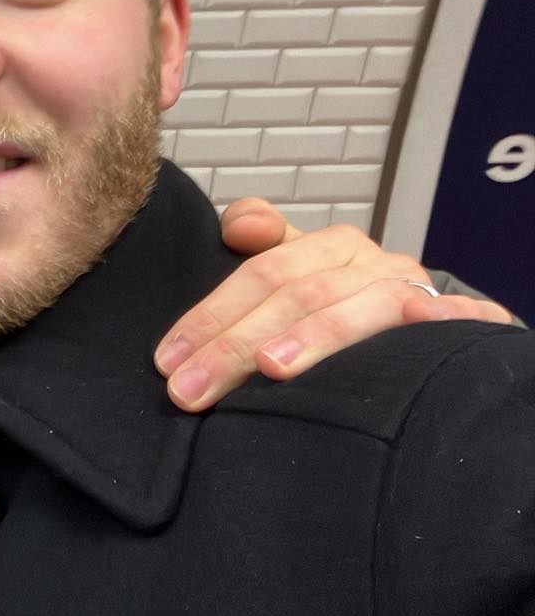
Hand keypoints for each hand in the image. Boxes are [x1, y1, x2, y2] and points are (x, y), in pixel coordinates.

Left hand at [155, 197, 513, 410]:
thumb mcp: (293, 271)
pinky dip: (437, 320)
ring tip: (271, 368)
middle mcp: (368, 261)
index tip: (167, 361)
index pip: (259, 273)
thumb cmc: (340, 301)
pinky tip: (412, 337)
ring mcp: (409, 288)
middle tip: (190, 389)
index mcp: (326, 245)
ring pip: (354, 308)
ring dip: (313, 337)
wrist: (422, 316)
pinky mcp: (448, 317)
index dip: (210, 316)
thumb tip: (237, 226)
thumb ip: (258, 247)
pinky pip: (443, 317)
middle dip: (236, 345)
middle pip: (294, 295)